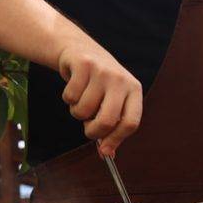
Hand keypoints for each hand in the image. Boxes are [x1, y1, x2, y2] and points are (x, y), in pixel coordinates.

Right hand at [57, 39, 142, 156]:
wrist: (81, 49)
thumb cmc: (99, 83)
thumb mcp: (112, 100)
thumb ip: (112, 126)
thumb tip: (107, 153)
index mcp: (134, 91)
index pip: (131, 122)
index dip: (116, 139)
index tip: (104, 150)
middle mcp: (121, 80)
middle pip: (108, 121)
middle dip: (93, 132)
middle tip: (88, 127)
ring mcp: (103, 72)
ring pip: (84, 110)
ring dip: (77, 112)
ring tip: (82, 99)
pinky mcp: (84, 65)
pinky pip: (70, 97)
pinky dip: (68, 98)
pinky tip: (74, 87)